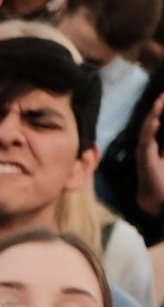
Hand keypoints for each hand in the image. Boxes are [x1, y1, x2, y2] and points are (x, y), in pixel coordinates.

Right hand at [137, 93, 163, 217]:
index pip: (159, 124)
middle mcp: (150, 147)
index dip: (162, 112)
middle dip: (159, 109)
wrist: (160, 205)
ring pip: (147, 131)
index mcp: (159, 145)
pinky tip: (155, 121)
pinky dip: (149, 132)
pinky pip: (145, 144)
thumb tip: (160, 126)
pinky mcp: (144, 161)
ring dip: (153, 116)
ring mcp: (146, 154)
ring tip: (160, 102)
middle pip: (152, 123)